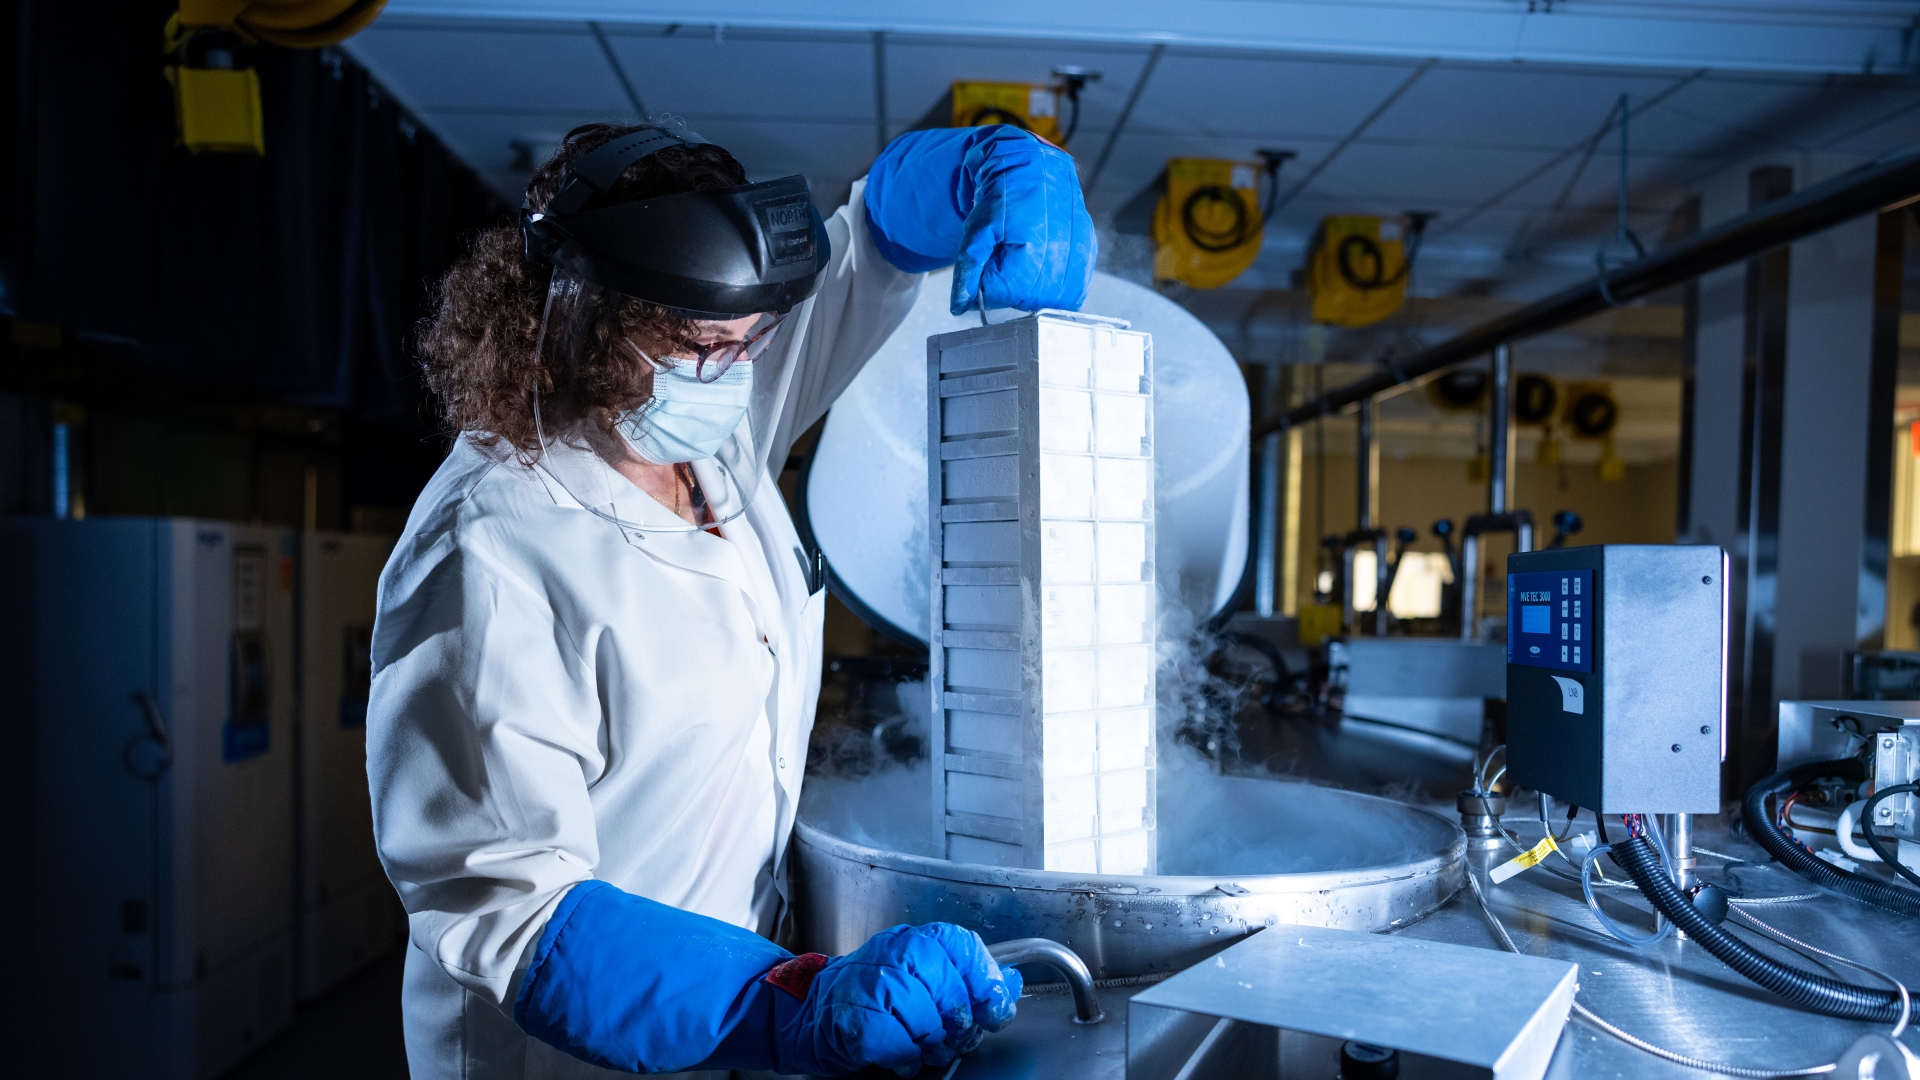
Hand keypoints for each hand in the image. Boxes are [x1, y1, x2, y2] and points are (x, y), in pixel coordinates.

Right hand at [783, 923, 1022, 1076]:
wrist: (812, 1011)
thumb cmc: (873, 997)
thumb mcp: (922, 977)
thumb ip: (966, 978)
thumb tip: (1012, 982)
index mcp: (915, 940)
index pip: (963, 947)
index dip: (986, 982)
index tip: (994, 1011)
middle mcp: (894, 953)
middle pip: (949, 990)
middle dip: (958, 1024)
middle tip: (951, 1038)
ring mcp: (872, 982)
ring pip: (926, 1019)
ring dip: (930, 1043)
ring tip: (921, 1046)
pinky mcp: (857, 1017)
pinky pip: (899, 1044)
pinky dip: (905, 1057)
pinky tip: (899, 1055)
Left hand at [948, 129, 1095, 315]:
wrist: (1034, 167)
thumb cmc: (1002, 198)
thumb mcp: (976, 231)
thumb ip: (967, 270)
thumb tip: (959, 307)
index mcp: (1028, 249)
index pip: (1001, 294)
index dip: (989, 286)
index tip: (987, 267)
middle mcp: (1059, 254)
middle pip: (1027, 300)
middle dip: (1011, 290)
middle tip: (1006, 263)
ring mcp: (1078, 253)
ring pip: (1052, 300)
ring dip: (1035, 293)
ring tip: (1025, 265)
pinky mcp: (1089, 252)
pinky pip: (1074, 290)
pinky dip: (1057, 289)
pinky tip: (1045, 271)